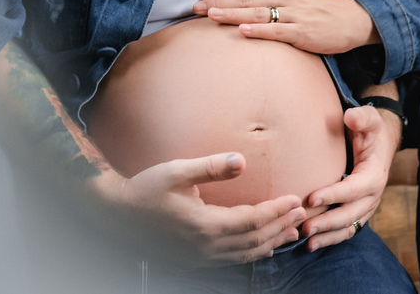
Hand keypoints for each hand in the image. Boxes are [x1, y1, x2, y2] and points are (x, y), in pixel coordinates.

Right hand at [88, 152, 308, 265]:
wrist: (118, 214)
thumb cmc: (146, 189)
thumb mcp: (176, 171)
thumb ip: (211, 167)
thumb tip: (242, 161)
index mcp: (204, 224)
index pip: (252, 219)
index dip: (276, 210)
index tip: (295, 199)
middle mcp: (206, 245)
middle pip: (254, 239)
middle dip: (281, 225)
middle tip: (301, 212)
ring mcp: (201, 256)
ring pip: (247, 253)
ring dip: (272, 241)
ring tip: (292, 230)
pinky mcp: (196, 259)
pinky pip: (234, 259)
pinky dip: (254, 252)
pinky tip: (264, 245)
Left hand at [193, 0, 378, 54]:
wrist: (351, 20)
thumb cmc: (320, 9)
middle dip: (220, 3)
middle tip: (196, 8)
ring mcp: (295, 14)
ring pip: (259, 13)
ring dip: (233, 14)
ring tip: (212, 16)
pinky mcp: (303, 32)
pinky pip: (278, 30)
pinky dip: (260, 30)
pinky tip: (243, 31)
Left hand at [300, 104, 398, 251]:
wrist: (382, 142)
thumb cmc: (372, 130)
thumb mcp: (370, 119)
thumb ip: (362, 117)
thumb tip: (350, 117)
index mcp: (374, 174)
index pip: (354, 188)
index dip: (334, 195)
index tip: (312, 198)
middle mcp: (373, 195)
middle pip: (351, 214)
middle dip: (328, 222)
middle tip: (304, 226)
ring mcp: (367, 206)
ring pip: (349, 227)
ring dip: (329, 236)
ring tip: (307, 242)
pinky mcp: (359, 211)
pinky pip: (347, 230)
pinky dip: (332, 239)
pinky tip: (313, 244)